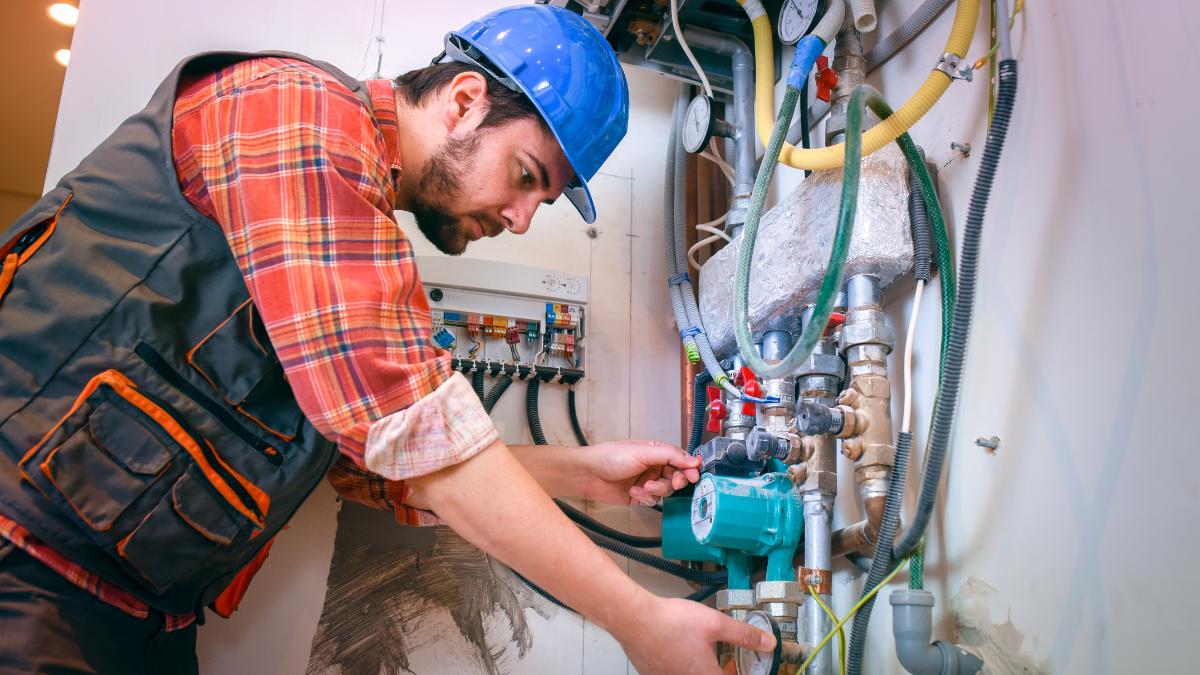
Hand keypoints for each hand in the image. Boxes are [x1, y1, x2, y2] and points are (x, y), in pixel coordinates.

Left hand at [581, 439, 700, 505]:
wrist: (588, 474)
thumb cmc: (611, 457)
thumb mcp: (643, 452)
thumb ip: (670, 455)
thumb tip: (694, 460)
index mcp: (656, 452)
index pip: (680, 460)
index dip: (689, 468)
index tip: (694, 476)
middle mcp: (653, 466)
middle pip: (676, 477)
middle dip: (673, 482)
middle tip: (672, 483)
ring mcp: (647, 482)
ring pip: (665, 491)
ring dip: (656, 490)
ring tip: (644, 487)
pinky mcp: (639, 496)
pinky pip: (652, 501)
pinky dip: (645, 497)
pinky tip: (633, 492)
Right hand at [612, 596, 775, 674]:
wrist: (634, 619)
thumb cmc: (672, 622)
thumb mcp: (715, 623)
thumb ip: (743, 635)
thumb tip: (768, 642)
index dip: (738, 674)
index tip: (742, 669)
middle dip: (720, 671)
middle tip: (726, 663)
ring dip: (700, 668)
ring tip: (703, 653)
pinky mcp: (652, 673)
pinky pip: (673, 672)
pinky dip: (681, 665)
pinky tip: (680, 648)